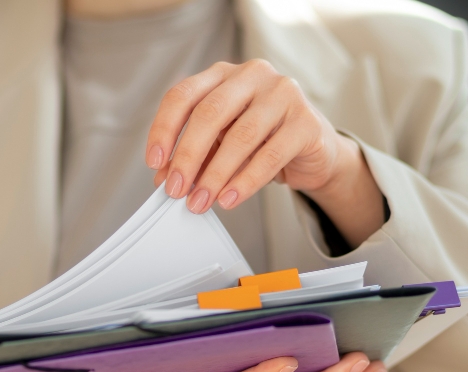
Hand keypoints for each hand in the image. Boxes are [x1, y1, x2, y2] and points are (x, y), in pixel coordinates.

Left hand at [146, 59, 384, 247]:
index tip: (155, 162)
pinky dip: (246, 181)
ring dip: (215, 175)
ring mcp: (283, 94)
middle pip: (210, 113)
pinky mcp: (306, 122)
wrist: (313, 150)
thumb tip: (165, 178)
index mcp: (223, 75)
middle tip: (176, 189)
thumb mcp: (220, 145)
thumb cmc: (261, 141)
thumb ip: (195, 156)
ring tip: (201, 201)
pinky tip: (229, 198)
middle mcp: (253, 75)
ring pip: (241, 136)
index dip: (164, 129)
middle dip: (188, 156)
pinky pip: (270, 155)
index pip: (183, 95)